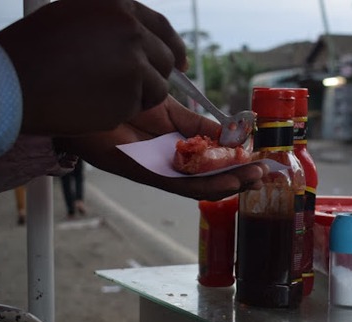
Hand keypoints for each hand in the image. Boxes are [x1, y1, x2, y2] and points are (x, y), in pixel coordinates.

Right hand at [0, 0, 186, 135]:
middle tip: (133, 87)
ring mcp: (134, 63)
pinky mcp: (131, 94)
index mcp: (119, 6)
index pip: (162, 28)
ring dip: (139, 96)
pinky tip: (95, 102)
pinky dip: (123, 109)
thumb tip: (143, 36)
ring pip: (158, 88)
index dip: (174, 47)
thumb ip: (113, 24)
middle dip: (154, 75)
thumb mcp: (77, 16)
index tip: (182, 64)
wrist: (15, 80)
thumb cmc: (37, 49)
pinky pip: (139, 106)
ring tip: (102, 93)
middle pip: (166, 60)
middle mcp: (132, 30)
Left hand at [56, 96, 266, 200]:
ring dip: (231, 184)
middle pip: (213, 178)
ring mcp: (162, 172)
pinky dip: (210, 186)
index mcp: (179, 148)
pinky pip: (185, 186)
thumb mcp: (171, 111)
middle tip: (263, 172)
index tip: (259, 157)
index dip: (238, 162)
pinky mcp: (150, 176)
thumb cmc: (125, 104)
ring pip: (203, 187)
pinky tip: (230, 181)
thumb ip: (200, 126)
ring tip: (254, 177)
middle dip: (241, 176)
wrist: (88, 106)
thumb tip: (231, 136)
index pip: (214, 160)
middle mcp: (173, 164)